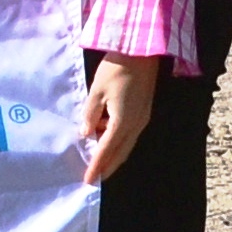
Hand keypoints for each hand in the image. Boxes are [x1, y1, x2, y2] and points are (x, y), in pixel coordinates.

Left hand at [79, 54, 160, 184]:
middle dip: (107, 167)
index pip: (106, 150)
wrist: (142, 51)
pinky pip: (130, 134)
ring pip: (126, 145)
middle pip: (120, 153)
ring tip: (98, 161)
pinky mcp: (144, 111)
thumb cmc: (116, 69)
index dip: (96, 166)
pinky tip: (106, 139)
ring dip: (113, 155)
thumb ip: (90, 115)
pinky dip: (118, 142)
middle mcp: (135, 124)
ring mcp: (142, 119)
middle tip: (94, 178)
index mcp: (122, 121)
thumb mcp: (97, 91)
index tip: (88, 180)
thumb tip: (87, 134)